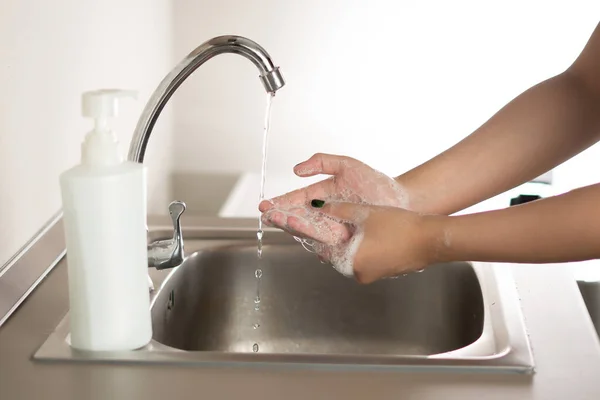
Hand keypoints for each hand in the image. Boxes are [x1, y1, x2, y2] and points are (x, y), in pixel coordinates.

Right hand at [259, 153, 409, 244]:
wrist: (400, 200)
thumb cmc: (375, 183)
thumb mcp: (347, 165)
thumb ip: (322, 162)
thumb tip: (296, 170)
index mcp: (320, 197)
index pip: (295, 202)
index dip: (279, 204)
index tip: (265, 205)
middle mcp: (323, 215)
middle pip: (297, 218)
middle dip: (282, 216)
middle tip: (269, 215)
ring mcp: (332, 228)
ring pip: (308, 230)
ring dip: (295, 226)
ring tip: (285, 220)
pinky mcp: (343, 241)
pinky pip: (325, 242)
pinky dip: (313, 238)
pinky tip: (303, 234)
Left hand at [308, 200, 442, 283]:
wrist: (431, 239)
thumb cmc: (400, 227)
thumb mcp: (365, 213)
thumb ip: (338, 209)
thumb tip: (318, 205)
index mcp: (350, 262)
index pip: (324, 249)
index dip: (319, 234)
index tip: (315, 225)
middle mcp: (359, 273)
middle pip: (337, 254)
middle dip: (336, 238)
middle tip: (335, 222)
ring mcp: (372, 275)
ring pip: (353, 256)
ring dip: (351, 242)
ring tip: (356, 225)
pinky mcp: (384, 272)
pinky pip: (367, 259)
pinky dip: (365, 247)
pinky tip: (372, 233)